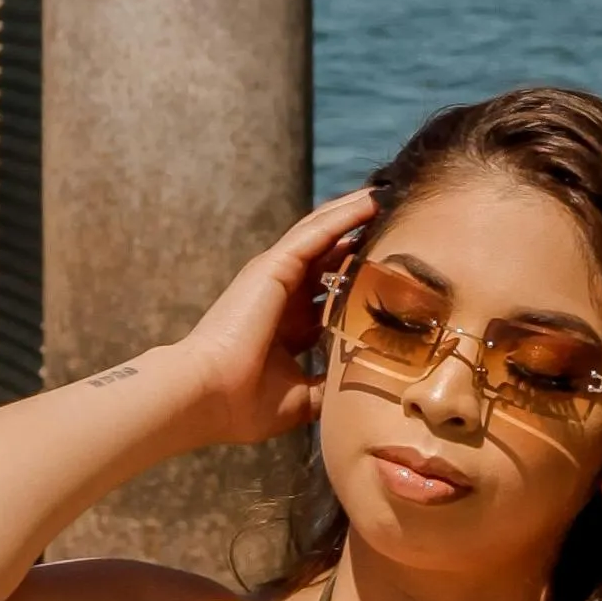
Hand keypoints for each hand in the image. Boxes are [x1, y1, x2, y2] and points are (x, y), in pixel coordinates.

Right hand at [164, 187, 376, 449]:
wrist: (205, 397)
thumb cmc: (242, 404)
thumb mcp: (301, 398)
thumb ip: (329, 388)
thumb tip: (359, 392)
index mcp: (288, 324)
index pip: (330, 290)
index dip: (360, 275)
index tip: (395, 266)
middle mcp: (281, 294)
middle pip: (327, 254)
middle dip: (358, 236)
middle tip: (394, 217)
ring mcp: (275, 276)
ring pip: (322, 233)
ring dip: (354, 214)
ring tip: (386, 196)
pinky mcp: (273, 266)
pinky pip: (315, 233)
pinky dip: (344, 216)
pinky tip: (369, 202)